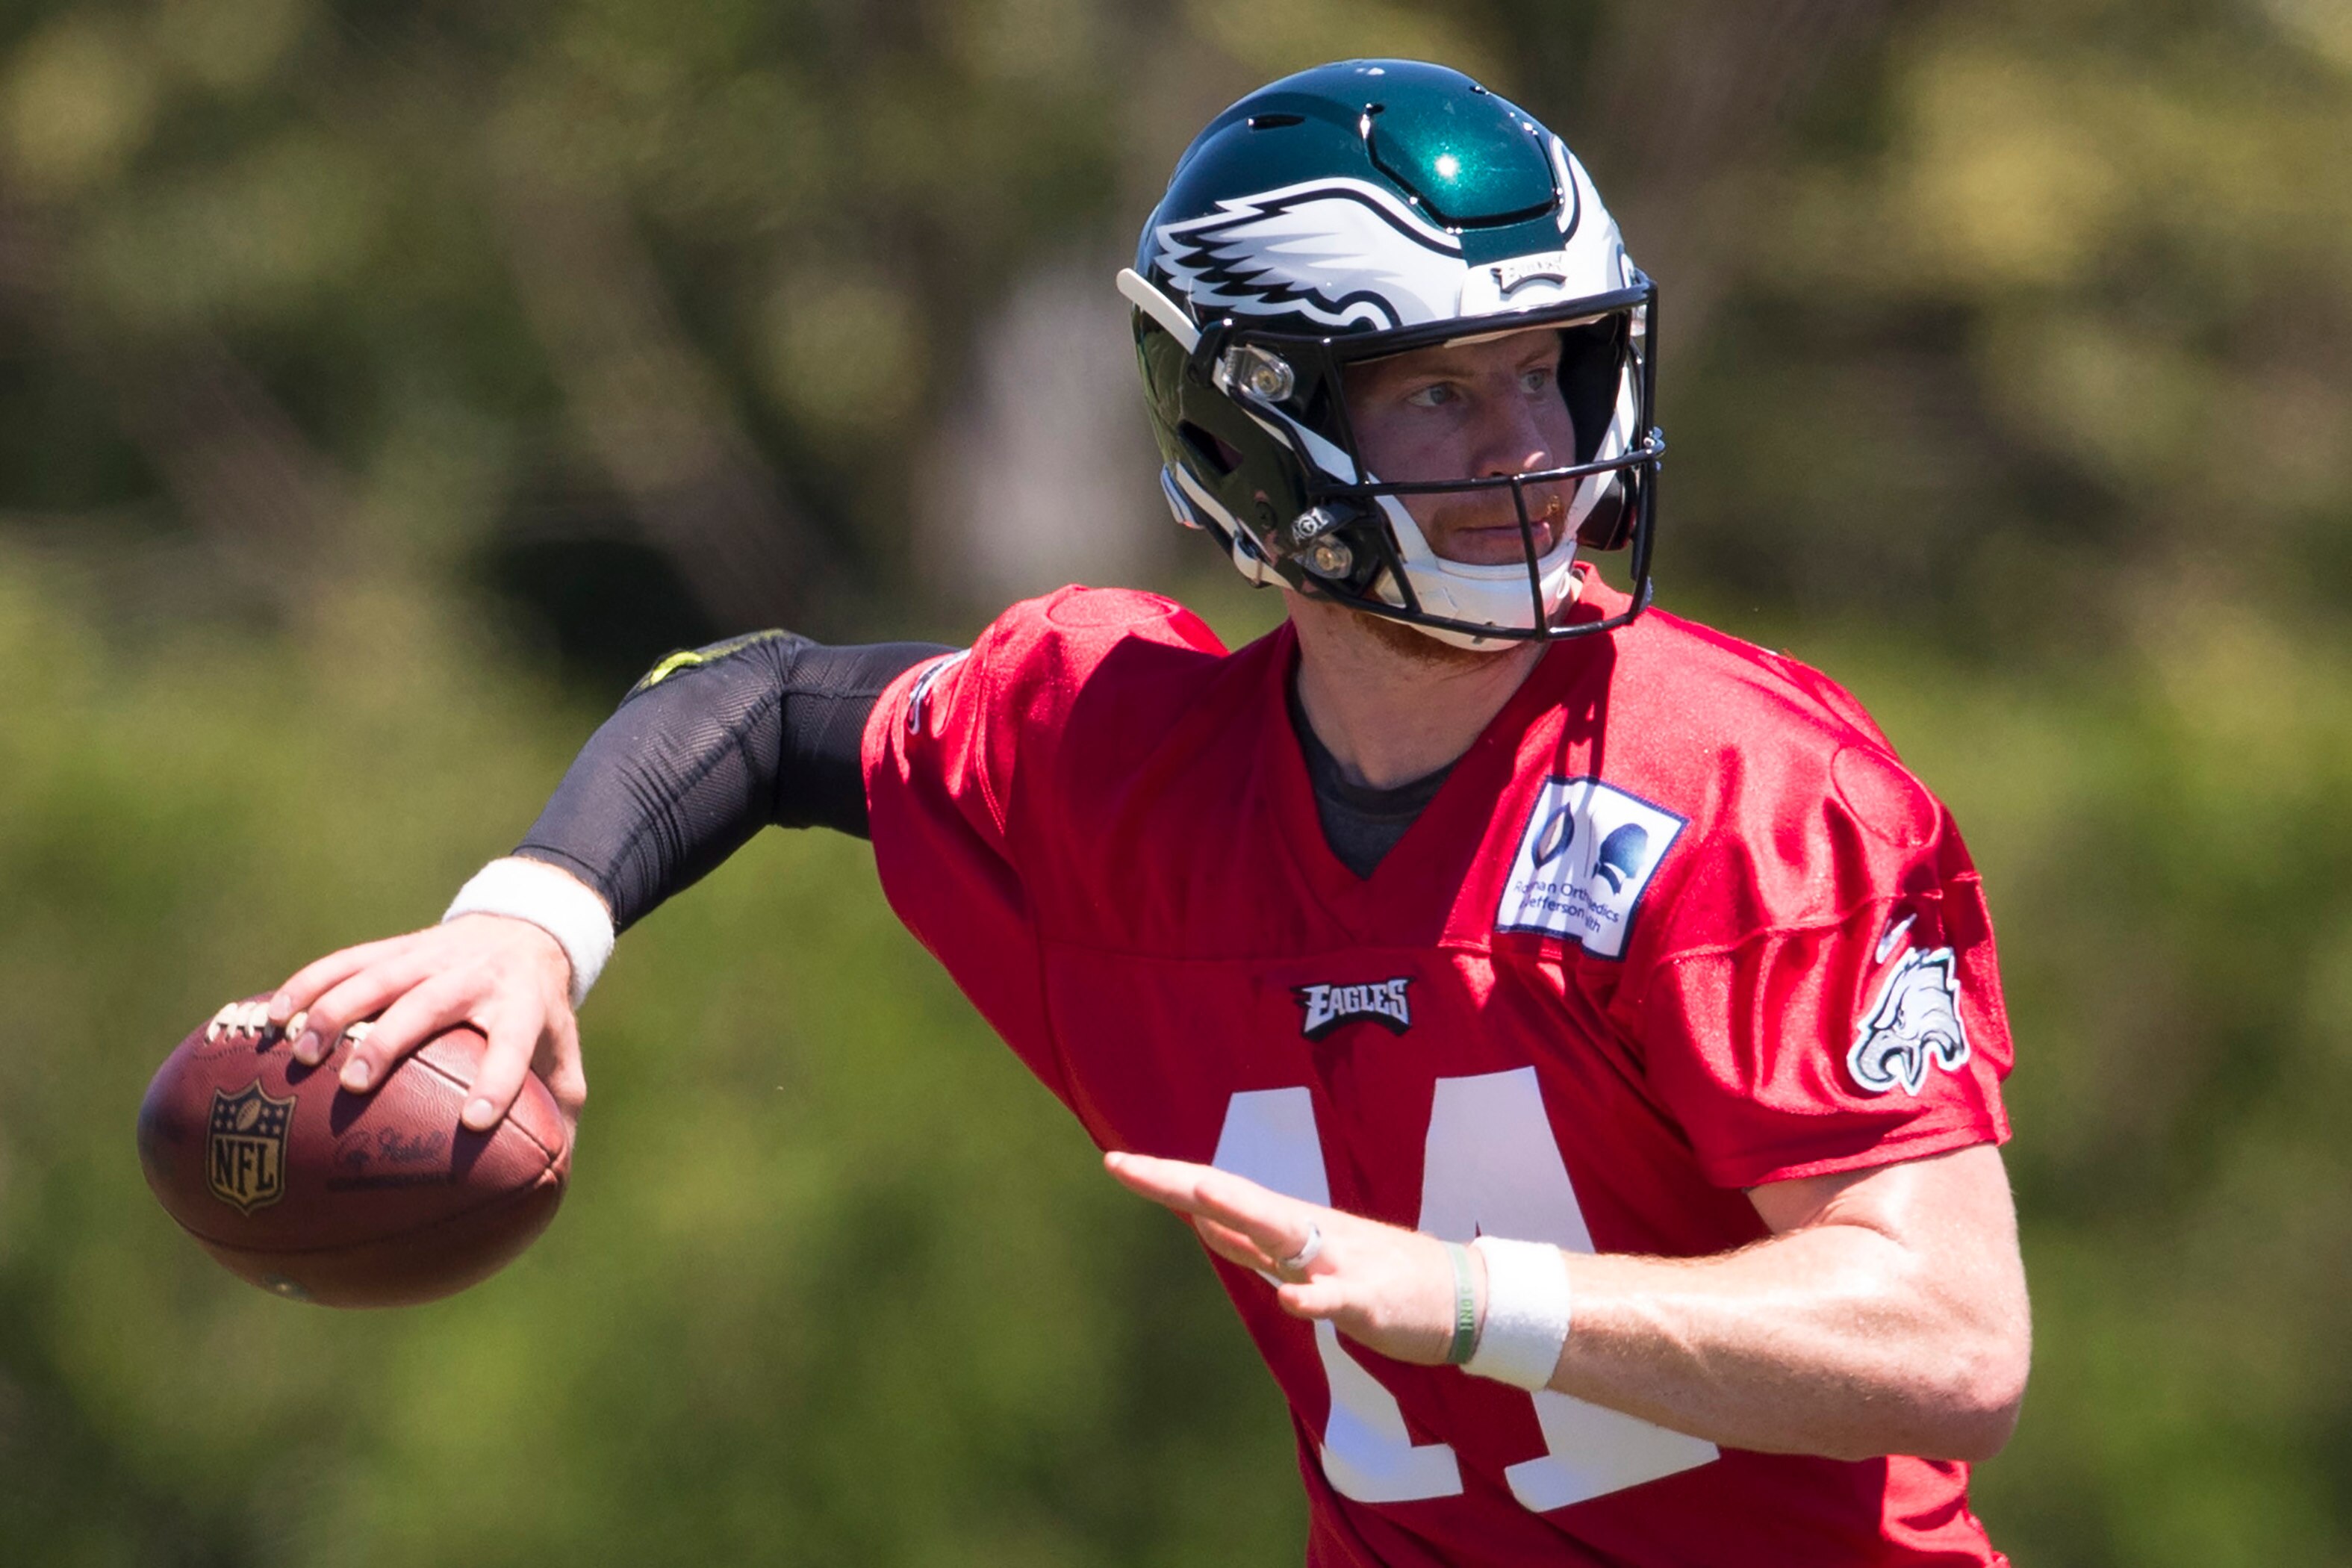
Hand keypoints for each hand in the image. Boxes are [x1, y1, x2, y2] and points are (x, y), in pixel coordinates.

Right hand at [269, 913, 585, 1133]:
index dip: (497, 1082)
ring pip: (378, 977)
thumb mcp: (562, 1060)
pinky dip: (307, 985)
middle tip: (354, 1085)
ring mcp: (431, 957)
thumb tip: (545, 1196)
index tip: (474, 1123)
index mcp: (523, 1008)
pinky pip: (345, 962)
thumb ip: (555, 1120)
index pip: (513, 1047)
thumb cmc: (540, 1016)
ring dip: (335, 1011)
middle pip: (429, 1005)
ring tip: (299, 1055)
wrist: (524, 931)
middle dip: (390, 1042)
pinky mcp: (395, 947)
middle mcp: (475, 978)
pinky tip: (272, 1018)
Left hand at [1105, 1151, 1481, 1364]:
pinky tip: (1292, 1301)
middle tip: (1122, 1165)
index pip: (1216, 1195)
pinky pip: (1339, 1299)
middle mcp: (1307, 1232)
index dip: (1165, 1179)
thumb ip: (1253, 1243)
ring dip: (1242, 1214)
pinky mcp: (1371, 1299)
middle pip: (1234, 1201)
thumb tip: (1201, 1221)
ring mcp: (1338, 1262)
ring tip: (1200, 1194)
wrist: (1461, 1297)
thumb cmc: (1379, 1275)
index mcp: (1289, 1225)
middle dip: (1178, 1183)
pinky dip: (1315, 1299)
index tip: (1113, 1162)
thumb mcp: (1305, 1257)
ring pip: (1284, 1236)